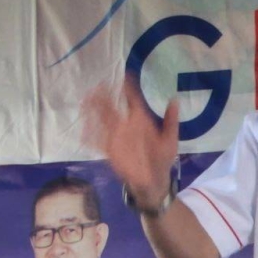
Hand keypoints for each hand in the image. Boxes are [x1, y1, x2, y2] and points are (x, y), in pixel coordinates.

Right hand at [82, 76, 178, 210]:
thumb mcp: (170, 140)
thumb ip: (171, 121)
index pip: (133, 101)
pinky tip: (82, 130)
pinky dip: (90, 137)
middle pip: (114, 108)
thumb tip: (174, 99)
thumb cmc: (162, 159)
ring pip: (103, 122)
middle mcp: (127, 126)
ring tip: (85, 101)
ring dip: (93, 113)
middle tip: (97, 85)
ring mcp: (118, 138)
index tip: (125, 76)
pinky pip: (98, 142)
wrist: (154, 182)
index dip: (129, 89)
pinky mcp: (111, 151)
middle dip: (105, 97)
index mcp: (142, 121)